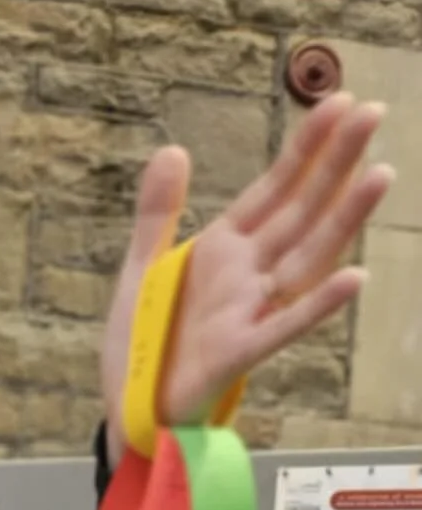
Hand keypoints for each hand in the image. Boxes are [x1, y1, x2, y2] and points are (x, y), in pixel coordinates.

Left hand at [101, 94, 394, 465]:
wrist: (129, 408)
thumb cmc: (143, 343)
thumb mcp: (142, 268)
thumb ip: (157, 213)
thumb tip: (173, 149)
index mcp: (224, 249)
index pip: (273, 189)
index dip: (305, 148)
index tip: (339, 101)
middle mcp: (246, 275)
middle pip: (299, 211)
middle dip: (335, 164)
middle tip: (374, 112)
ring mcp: (248, 312)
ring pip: (306, 259)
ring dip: (343, 220)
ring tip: (381, 175)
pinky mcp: (239, 354)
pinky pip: (284, 327)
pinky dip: (317, 305)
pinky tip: (355, 278)